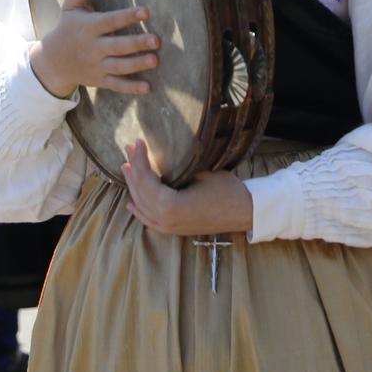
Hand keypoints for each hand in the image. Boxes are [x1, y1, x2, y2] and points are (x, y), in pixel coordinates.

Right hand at [28, 0, 160, 98]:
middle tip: (156, 40)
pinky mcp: (99, 80)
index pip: (109, 21)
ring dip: (137, 65)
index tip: (145, 11)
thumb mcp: (70, 6)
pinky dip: (131, 88)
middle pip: (117, 46)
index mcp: (88, 27)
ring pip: (119, 66)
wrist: (52, 62)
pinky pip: (116, 85)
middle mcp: (93, 48)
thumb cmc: (67, 27)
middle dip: (136, 43)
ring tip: (155, 60)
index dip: (127, 16)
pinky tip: (148, 87)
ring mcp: (96, 66)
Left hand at [122, 140, 253, 236]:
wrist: (244, 212)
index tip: (137, 142)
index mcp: (170, 206)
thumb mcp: (200, 173)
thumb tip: (159, 156)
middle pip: (140, 192)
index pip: (146, 180)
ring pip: (142, 206)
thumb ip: (176, 169)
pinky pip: (149, 220)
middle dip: (134, 169)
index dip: (140, 160)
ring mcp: (168, 227)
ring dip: (134, 186)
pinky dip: (139, 209)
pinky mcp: (174, 229)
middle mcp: (164, 220)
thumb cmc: (226, 190)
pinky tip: (131, 203)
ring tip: (127, 167)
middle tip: (129, 149)